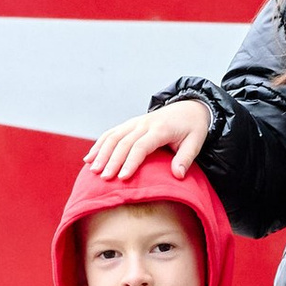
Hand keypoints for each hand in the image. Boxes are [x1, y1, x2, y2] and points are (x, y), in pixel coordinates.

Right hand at [88, 98, 211, 183]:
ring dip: (101, 153)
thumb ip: (186, 158)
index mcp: (160, 129)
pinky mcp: (130, 124)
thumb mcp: (196, 142)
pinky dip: (99, 145)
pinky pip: (111, 133)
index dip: (131, 162)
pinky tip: (89, 158)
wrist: (189, 107)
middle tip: (103, 178)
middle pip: (123, 142)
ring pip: (113, 136)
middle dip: (112, 161)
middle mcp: (145, 123)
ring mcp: (136, 122)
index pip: (141, 146)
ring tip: (92, 169)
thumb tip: (178, 175)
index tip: (123, 178)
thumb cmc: (193, 128)